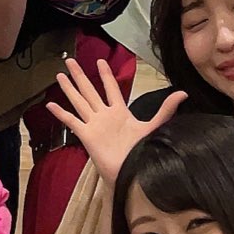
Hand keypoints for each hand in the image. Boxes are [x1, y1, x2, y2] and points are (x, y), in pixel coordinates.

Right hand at [47, 63, 185, 180]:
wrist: (131, 172)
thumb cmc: (142, 152)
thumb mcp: (155, 126)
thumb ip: (166, 109)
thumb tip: (183, 93)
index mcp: (120, 112)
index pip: (111, 88)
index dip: (106, 75)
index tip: (100, 61)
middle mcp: (105, 116)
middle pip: (90, 91)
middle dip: (81, 76)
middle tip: (70, 61)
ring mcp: (94, 125)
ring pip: (79, 101)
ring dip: (69, 89)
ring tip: (59, 75)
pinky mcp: (87, 136)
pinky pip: (72, 121)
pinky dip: (61, 114)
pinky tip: (50, 105)